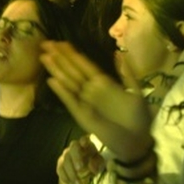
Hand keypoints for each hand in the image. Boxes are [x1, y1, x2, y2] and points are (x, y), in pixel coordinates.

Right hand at [41, 41, 153, 161]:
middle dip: (60, 58)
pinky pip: (71, 101)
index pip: (85, 65)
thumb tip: (118, 52)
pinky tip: (52, 80)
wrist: (137, 141)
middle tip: (46, 44)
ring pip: (69, 83)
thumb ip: (126, 73)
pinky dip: (62, 91)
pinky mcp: (83, 115)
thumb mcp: (135, 91)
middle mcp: (92, 91)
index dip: (73, 54)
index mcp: (104, 84)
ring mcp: (86, 102)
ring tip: (45, 57)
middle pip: (73, 71)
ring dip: (57, 70)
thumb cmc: (138, 118)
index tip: (61, 42)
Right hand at [57, 135, 104, 183]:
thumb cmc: (94, 163)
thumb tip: (92, 167)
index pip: (84, 139)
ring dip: (71, 173)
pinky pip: (60, 169)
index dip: (84, 140)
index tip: (85, 144)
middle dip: (76, 158)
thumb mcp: (99, 163)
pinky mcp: (60, 164)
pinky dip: (65, 177)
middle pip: (73, 148)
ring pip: (65, 160)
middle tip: (80, 169)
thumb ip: (97, 163)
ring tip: (79, 183)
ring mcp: (66, 155)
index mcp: (86, 144)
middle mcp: (74, 147)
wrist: (83, 171)